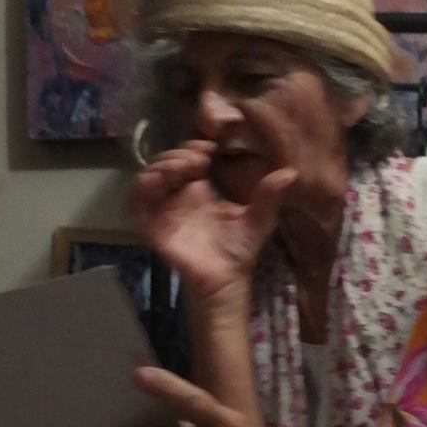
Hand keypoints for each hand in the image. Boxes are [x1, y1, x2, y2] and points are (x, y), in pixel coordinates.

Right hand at [130, 141, 294, 302]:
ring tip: (184, 168)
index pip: (187, 156)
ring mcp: (162, 210)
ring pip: (148, 175)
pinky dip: (142, 187)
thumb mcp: (259, 218)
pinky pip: (135, 202)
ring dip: (162, 165)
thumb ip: (270, 195)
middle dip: (179, 153)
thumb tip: (291, 173)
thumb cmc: (239, 250)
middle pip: (166, 161)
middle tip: (199, 160)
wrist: (226, 280)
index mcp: (198, 189)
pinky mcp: (151, 226)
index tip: (211, 148)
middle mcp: (177, 195)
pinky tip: (160, 181)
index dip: (193, 146)